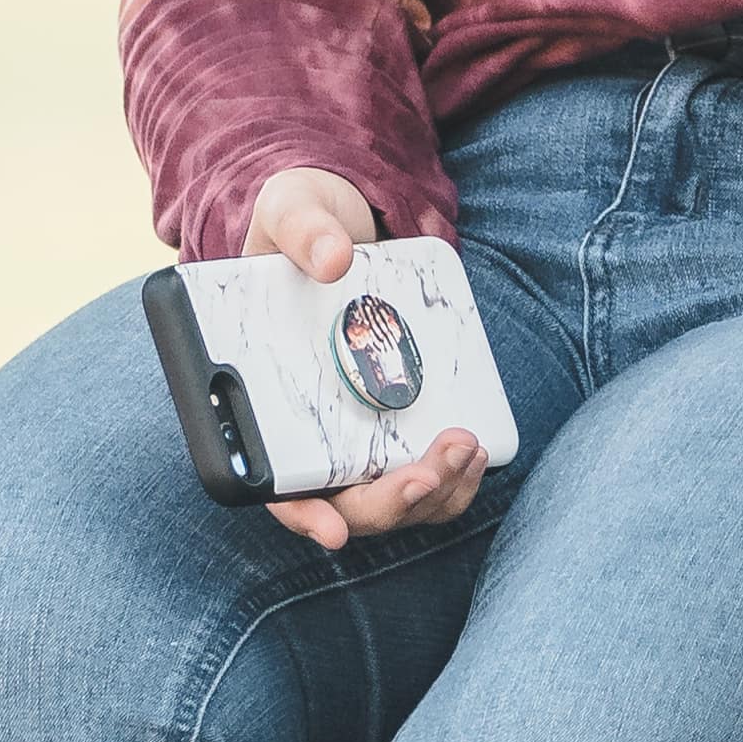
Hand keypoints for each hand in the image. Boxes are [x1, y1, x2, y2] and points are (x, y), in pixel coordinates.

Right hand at [243, 167, 480, 549]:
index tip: (332, 531)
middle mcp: (312, 431)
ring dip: (433, 491)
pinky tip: (478, 444)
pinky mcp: (405, 419)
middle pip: (346, 504)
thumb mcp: (290, 209)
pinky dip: (454, 472)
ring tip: (465, 448)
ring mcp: (361, 432)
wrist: (346, 222)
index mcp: (265, 403)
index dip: (300, 515)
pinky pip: (429, 469)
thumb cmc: (300, 226)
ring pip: (395, 496)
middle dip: (390, 501)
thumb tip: (332, 260)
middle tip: (425, 472)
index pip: (271, 484)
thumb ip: (300, 228)